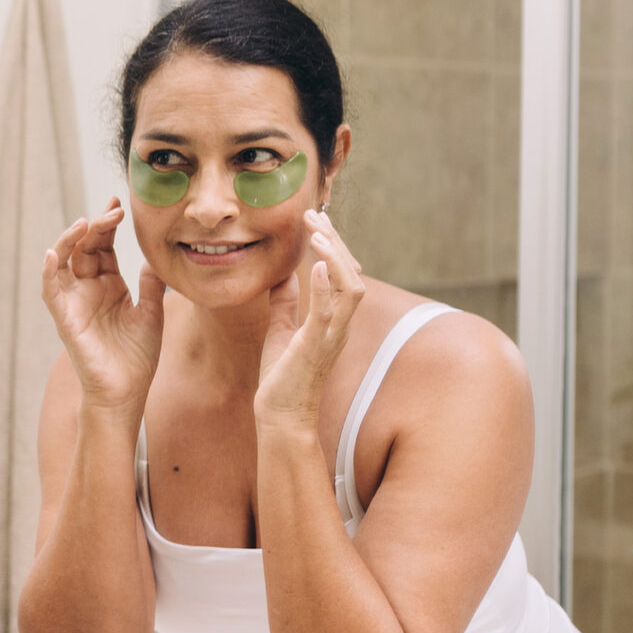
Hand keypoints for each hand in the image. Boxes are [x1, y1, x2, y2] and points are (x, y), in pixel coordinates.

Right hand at [40, 198, 164, 416]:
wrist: (126, 393)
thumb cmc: (136, 358)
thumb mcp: (151, 313)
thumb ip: (151, 285)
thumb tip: (157, 257)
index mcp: (108, 285)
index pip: (104, 246)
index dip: (109, 225)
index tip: (119, 204)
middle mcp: (88, 289)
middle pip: (85, 247)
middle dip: (96, 226)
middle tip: (113, 212)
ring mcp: (74, 302)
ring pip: (63, 262)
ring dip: (69, 240)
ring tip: (84, 223)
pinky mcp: (65, 319)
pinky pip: (51, 291)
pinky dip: (48, 272)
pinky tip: (53, 254)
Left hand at [254, 212, 366, 430]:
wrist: (280, 415)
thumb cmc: (282, 377)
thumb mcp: (281, 330)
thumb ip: (287, 303)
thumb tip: (285, 277)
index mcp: (332, 319)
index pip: (343, 274)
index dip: (334, 245)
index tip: (316, 221)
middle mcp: (339, 325)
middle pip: (353, 275)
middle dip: (336, 243)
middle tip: (315, 217)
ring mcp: (331, 336)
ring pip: (352, 289)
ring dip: (337, 258)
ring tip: (318, 234)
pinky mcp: (315, 347)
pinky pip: (327, 313)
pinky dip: (325, 287)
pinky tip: (318, 264)